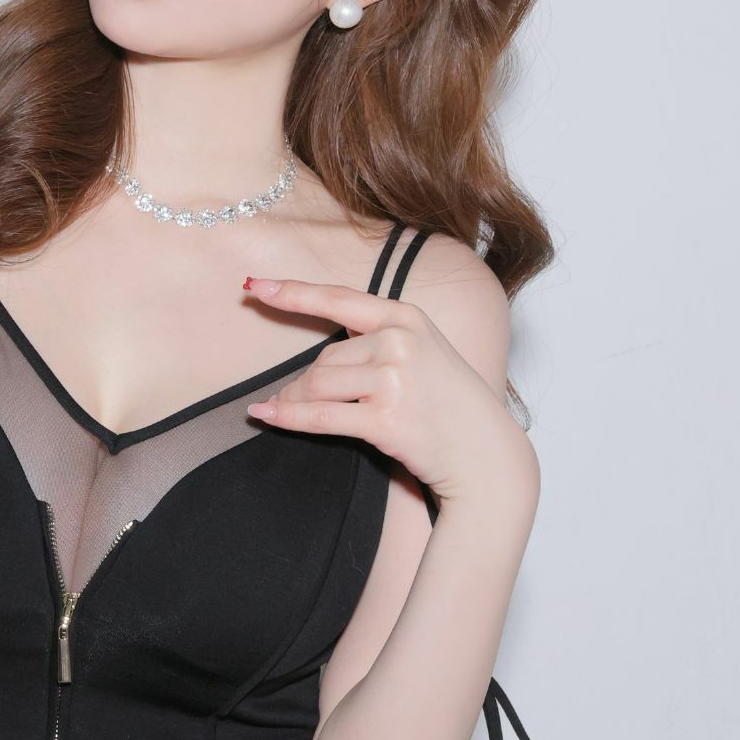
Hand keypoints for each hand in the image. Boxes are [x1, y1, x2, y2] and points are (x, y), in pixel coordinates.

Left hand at [242, 275, 535, 505]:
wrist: (486, 455)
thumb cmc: (452, 406)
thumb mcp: (425, 352)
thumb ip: (379, 340)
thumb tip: (318, 357)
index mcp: (407, 318)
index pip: (337, 299)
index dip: (291, 292)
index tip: (253, 285)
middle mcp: (400, 342)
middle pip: (323, 357)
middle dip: (302, 381)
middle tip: (292, 398)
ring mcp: (394, 380)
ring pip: (317, 385)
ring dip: (293, 399)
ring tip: (285, 409)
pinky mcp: (384, 420)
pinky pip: (319, 416)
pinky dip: (287, 416)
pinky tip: (264, 414)